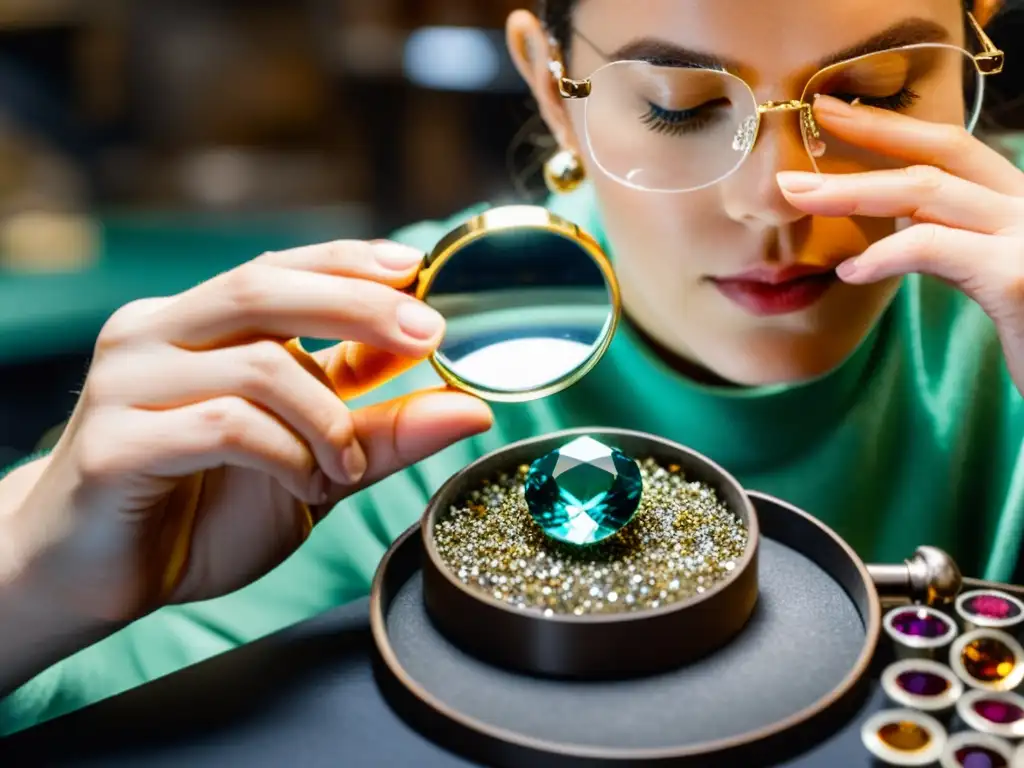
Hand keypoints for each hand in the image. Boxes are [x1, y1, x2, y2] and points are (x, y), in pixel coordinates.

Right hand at [6, 240, 492, 626]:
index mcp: (199, 326)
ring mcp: (129, 384)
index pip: (280, 266)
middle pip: (265, 286)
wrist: (93, 578)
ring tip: (346, 466)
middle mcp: (158, 335)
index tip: (418, 270)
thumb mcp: (311, 467)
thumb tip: (470, 407)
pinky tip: (304, 487)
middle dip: (358, 304)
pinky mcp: (114, 442)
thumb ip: (381, 433)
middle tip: (427, 335)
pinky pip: (224, 425)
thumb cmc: (199, 510)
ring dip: (327, 415)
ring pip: (256, 361)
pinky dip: (286, 454)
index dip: (350, 260)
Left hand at [777, 94, 1023, 394]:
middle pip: (940, 157)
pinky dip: (885, 255)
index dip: (894, 129)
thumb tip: (897, 227)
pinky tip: (851, 270)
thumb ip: (955, 247)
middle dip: (867, 139)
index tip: (837, 114)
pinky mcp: (1017, 276)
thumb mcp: (996, 279)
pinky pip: (935, 249)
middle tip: (805, 128)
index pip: (955, 150)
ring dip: (852, 191)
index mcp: (1022, 205)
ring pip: (928, 192)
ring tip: (797, 197)